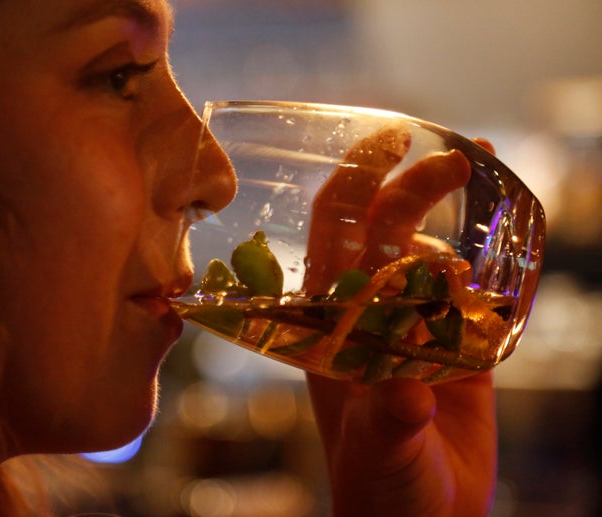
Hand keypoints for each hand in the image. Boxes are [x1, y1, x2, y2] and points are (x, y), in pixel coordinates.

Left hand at [304, 129, 497, 515]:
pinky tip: (510, 227)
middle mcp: (370, 315)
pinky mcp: (461, 345)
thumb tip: (405, 388)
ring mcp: (417, 325)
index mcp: (333, 326)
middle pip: (384, 231)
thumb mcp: (379, 450)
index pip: (332, 238)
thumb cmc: (382, 486)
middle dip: (412, 187)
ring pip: (434, 251)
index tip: (385, 143)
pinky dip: (493, 257)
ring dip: (456, 211)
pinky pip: (478, 291)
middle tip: (455, 159)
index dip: (353, 185)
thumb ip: (389, 419)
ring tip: (484, 172)